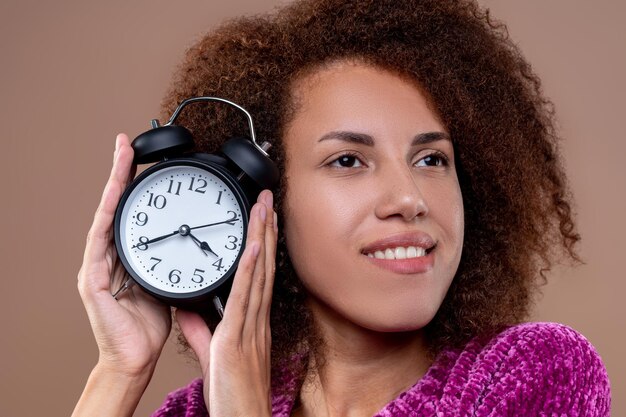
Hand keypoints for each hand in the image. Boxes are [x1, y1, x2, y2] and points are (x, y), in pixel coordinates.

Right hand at [77, 134, 170, 379]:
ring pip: (106, 218)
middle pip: (115, 208)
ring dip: (113, 187)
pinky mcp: (91, 281)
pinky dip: (107, 218)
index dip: (134, 186)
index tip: (141, 158)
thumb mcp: (166, 283)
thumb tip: (189, 242)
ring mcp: (96, 267)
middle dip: (119, 174)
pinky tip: (113, 197)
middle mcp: (108, 257)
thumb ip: (169, 260)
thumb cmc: (148, 325)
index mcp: (126, 258)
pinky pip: (100, 243)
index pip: (132, 214)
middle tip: (125, 144)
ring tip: (120, 157)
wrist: (134, 357)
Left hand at [177, 190, 276, 416]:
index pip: (257, 276)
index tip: (261, 221)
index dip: (260, 246)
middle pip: (262, 267)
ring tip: (263, 208)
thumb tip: (190, 308)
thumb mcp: (213, 354)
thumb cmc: (233, 393)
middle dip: (265, 231)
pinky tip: (253, 246)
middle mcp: (255, 319)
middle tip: (266, 200)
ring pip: (257, 274)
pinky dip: (249, 269)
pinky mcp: (238, 336)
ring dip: (261, 238)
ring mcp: (250, 326)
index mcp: (251, 322)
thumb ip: (201, 329)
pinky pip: (244, 297)